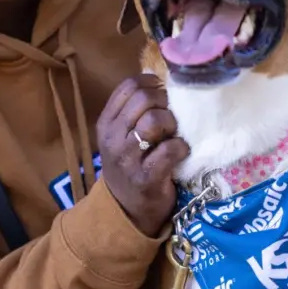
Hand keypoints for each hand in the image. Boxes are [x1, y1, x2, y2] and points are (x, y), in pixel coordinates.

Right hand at [96, 74, 189, 236]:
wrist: (127, 210)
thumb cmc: (131, 165)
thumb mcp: (121, 136)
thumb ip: (134, 110)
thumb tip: (160, 78)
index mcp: (106, 123)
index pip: (129, 86)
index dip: (152, 83)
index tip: (163, 93)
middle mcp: (112, 138)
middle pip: (144, 100)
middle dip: (164, 104)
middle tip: (170, 117)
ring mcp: (127, 159)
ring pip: (154, 121)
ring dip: (172, 125)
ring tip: (173, 135)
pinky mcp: (147, 177)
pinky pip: (169, 149)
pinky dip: (181, 148)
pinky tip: (180, 153)